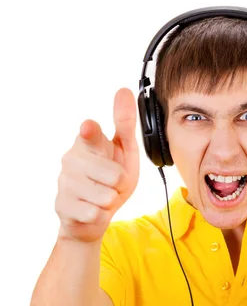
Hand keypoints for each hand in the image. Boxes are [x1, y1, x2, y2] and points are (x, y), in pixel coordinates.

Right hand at [55, 88, 139, 242]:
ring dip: (110, 200)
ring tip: (102, 196)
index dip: (91, 133)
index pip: (91, 136)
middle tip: (112, 183)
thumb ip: (124, 123)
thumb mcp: (124, 150)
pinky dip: (101, 215)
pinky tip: (91, 209)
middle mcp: (72, 158)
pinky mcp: (63, 205)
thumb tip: (124, 90)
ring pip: (106, 197)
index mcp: (88, 142)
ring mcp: (65, 182)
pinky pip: (96, 214)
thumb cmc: (110, 178)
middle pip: (114, 176)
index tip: (89, 128)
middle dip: (120, 184)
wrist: (93, 214)